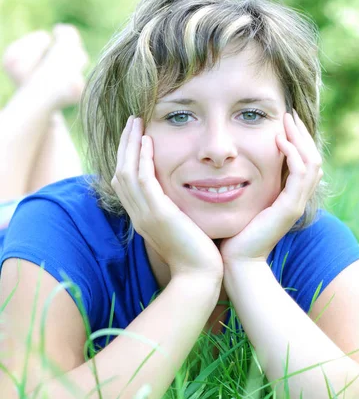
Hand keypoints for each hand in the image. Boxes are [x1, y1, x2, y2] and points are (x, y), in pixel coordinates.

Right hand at [111, 117, 223, 279]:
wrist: (199, 277)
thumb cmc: (196, 255)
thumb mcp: (181, 229)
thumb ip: (175, 212)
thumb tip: (181, 198)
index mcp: (142, 218)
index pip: (125, 182)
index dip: (128, 157)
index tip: (136, 137)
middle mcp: (138, 215)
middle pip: (120, 172)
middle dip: (125, 145)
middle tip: (133, 122)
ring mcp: (145, 215)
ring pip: (127, 172)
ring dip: (131, 145)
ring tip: (137, 123)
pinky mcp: (158, 214)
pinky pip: (143, 180)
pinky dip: (143, 159)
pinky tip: (149, 142)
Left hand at [219, 111, 322, 265]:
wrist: (236, 261)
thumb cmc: (233, 235)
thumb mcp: (242, 204)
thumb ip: (246, 187)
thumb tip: (231, 168)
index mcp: (288, 198)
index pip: (303, 163)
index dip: (297, 141)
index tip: (283, 123)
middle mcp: (296, 200)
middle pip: (313, 158)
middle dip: (301, 135)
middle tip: (288, 116)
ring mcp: (296, 204)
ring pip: (311, 163)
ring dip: (299, 139)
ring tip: (285, 123)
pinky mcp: (289, 208)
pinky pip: (300, 174)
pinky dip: (292, 155)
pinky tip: (279, 142)